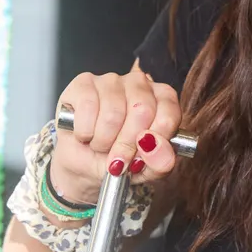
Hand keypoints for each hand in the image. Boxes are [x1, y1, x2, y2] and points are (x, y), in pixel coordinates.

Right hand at [51, 64, 181, 205]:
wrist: (83, 164)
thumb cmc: (118, 161)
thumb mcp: (145, 171)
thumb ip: (160, 162)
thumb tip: (156, 146)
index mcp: (163, 100)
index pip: (168, 115)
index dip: (154, 143)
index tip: (140, 159)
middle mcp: (140, 84)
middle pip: (142, 111)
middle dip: (127, 144)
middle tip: (119, 159)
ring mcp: (112, 80)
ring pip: (113, 113)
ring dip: (103, 140)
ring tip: (100, 145)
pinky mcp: (84, 83)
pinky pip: (88, 107)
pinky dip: (85, 131)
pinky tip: (85, 134)